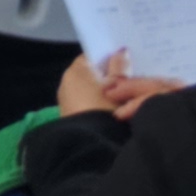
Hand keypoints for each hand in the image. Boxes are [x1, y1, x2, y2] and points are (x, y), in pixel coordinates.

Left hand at [54, 50, 180, 120]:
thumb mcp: (119, 85)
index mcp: (75, 70)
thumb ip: (119, 67)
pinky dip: (98, 105)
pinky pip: (86, 105)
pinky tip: (114, 109)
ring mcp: (66, 102)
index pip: (92, 56)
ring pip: (89, 90)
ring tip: (125, 93)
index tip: (125, 60)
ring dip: (104, 92)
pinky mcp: (70, 118)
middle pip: (91, 74)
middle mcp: (66, 83)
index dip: (109, 57)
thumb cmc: (105, 108)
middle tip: (128, 77)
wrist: (92, 144)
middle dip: (107, 76)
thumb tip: (120, 51)